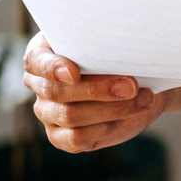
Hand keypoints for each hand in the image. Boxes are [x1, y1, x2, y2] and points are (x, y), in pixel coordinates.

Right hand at [23, 34, 169, 152]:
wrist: (140, 81)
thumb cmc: (119, 52)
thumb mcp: (112, 41)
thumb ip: (105, 43)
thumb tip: (121, 49)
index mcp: (43, 54)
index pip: (37, 61)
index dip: (53, 68)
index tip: (74, 73)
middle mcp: (40, 84)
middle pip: (57, 91)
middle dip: (98, 89)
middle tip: (131, 86)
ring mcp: (48, 112)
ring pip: (70, 116)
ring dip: (111, 109)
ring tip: (143, 99)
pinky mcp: (61, 137)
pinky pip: (75, 139)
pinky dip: (103, 128)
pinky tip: (123, 118)